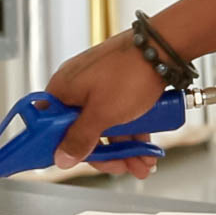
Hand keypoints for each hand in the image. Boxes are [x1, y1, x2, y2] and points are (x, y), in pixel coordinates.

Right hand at [45, 31, 168, 178]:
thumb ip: (80, 138)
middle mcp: (77, 87)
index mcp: (63, 89)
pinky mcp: (118, 85)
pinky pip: (120, 115)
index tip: (78, 163)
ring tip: (142, 162)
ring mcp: (98, 86)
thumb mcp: (103, 114)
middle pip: (83, 131)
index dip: (66, 149)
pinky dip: (133, 133)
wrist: (163, 48)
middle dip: (107, 155)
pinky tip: (146, 149)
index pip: (52, 127)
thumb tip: (61, 157)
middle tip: (123, 166)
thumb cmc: (130, 72)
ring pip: (106, 126)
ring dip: (125, 149)